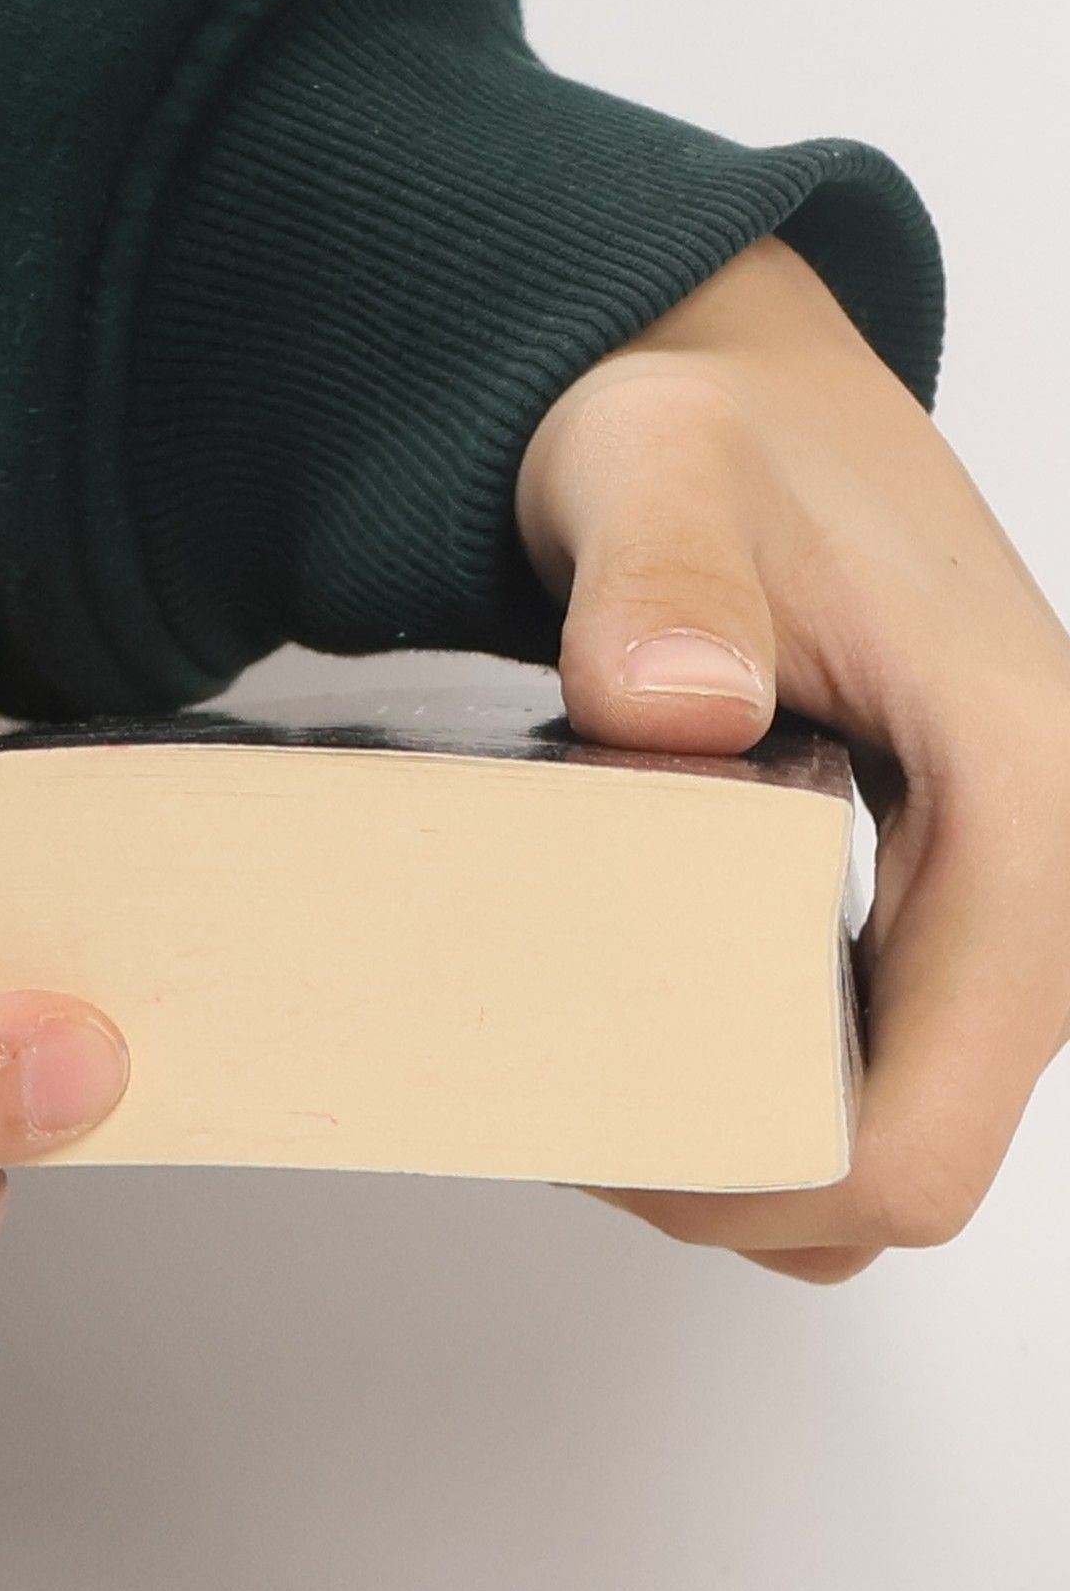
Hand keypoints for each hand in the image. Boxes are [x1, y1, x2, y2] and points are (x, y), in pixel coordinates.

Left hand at [516, 235, 1069, 1279]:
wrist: (745, 399)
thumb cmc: (718, 433)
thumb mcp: (663, 464)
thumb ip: (661, 569)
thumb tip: (679, 706)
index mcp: (1027, 806)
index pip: (921, 1136)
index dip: (757, 1191)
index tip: (599, 1144)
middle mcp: (1034, 880)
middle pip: (902, 1166)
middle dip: (732, 1182)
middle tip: (567, 1115)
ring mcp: (987, 905)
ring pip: (886, 1132)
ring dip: (741, 1149)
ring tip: (592, 1072)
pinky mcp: (933, 905)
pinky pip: (869, 1067)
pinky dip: (756, 1087)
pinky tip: (642, 1026)